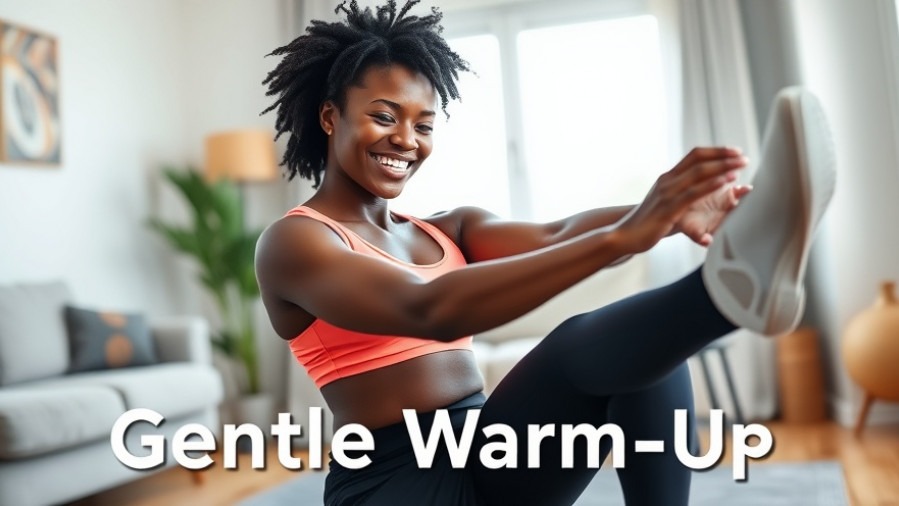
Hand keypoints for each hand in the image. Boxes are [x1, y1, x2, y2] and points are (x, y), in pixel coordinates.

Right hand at [615, 147, 747, 253]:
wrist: (624, 235)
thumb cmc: (646, 223)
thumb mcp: (663, 203)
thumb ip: (678, 195)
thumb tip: (694, 193)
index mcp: (667, 178)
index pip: (693, 155)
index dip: (715, 151)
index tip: (733, 151)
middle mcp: (667, 181)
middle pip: (698, 159)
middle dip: (723, 156)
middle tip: (743, 156)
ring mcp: (667, 193)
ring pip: (699, 172)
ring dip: (723, 166)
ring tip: (741, 165)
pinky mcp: (669, 208)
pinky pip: (694, 192)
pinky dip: (713, 184)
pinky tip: (727, 182)